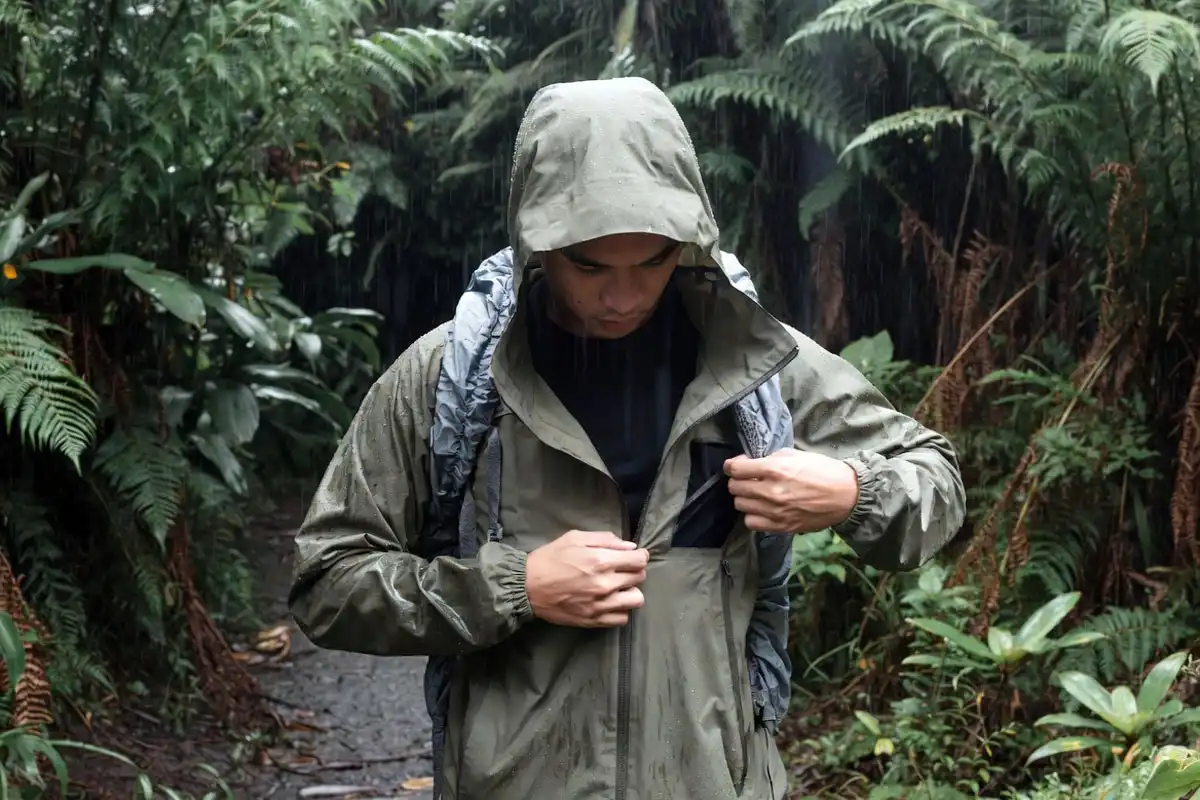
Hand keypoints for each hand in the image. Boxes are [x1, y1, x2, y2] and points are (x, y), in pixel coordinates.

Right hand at [525, 530, 648, 627]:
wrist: (527, 587)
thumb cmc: (550, 558)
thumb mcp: (575, 538)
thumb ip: (605, 539)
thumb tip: (629, 546)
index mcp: (601, 561)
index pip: (639, 560)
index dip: (639, 556)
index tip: (633, 556)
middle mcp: (605, 584)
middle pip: (640, 578)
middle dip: (633, 571)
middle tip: (620, 569)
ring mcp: (600, 605)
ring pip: (636, 600)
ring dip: (630, 591)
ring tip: (618, 588)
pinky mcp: (594, 620)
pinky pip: (622, 618)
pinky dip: (620, 609)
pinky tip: (609, 602)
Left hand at [724, 448, 858, 533]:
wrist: (845, 495)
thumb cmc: (822, 470)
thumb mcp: (794, 454)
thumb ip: (770, 458)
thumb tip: (749, 463)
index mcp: (775, 469)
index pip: (735, 469)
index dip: (732, 466)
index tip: (736, 466)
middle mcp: (771, 491)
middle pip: (734, 488)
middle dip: (739, 481)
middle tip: (749, 479)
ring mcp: (775, 511)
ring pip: (740, 505)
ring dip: (745, 498)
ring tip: (757, 495)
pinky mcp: (780, 526)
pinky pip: (751, 523)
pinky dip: (753, 515)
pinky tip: (762, 510)